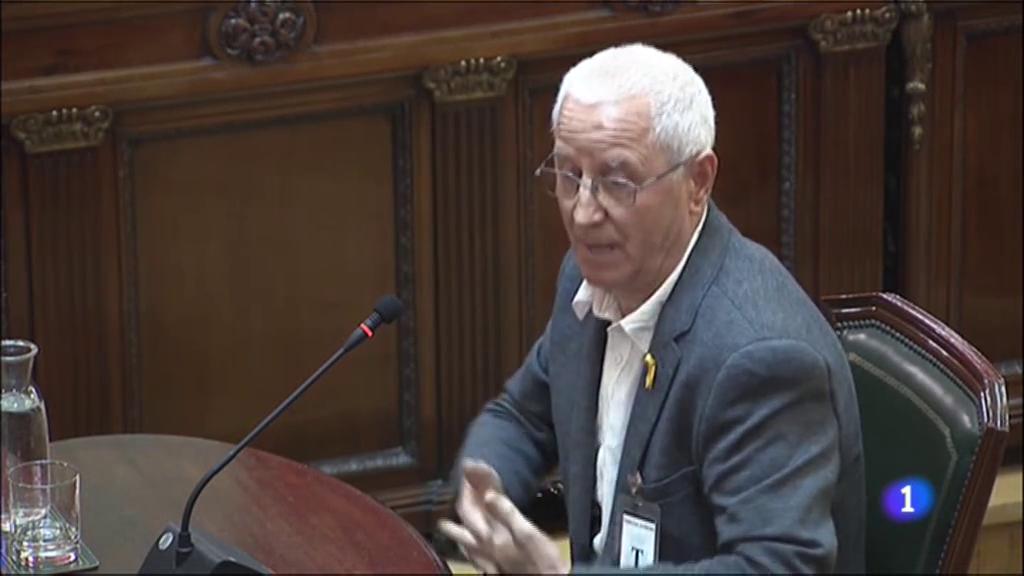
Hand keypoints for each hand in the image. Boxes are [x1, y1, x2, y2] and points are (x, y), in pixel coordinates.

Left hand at [438, 459, 568, 573]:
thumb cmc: (541, 560)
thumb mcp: (527, 533)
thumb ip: (506, 513)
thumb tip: (488, 495)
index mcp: (491, 535)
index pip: (472, 505)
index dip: (471, 483)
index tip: (468, 465)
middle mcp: (484, 545)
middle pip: (466, 518)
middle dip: (464, 497)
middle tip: (464, 482)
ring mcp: (487, 556)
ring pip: (464, 538)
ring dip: (458, 526)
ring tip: (445, 523)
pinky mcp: (494, 565)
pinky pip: (472, 555)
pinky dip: (465, 548)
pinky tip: (465, 550)